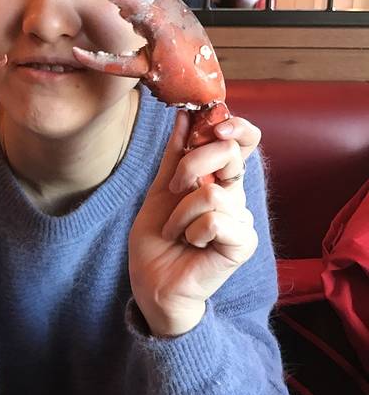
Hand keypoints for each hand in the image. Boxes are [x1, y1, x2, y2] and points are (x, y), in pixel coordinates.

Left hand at [129, 111, 260, 336]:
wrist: (151, 279)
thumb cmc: (157, 236)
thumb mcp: (160, 189)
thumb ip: (175, 155)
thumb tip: (184, 115)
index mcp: (217, 177)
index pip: (242, 141)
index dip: (235, 126)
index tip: (212, 124)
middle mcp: (234, 194)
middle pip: (230, 153)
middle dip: (192, 165)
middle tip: (174, 188)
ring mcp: (241, 218)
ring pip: (212, 192)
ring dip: (180, 213)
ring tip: (176, 231)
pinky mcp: (243, 242)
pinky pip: (215, 220)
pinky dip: (191, 231)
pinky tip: (191, 244)